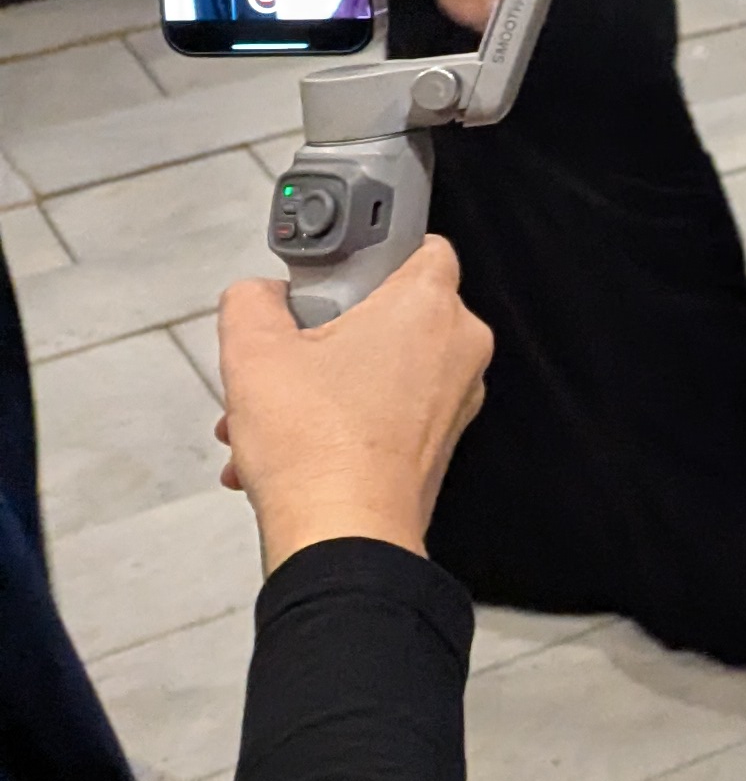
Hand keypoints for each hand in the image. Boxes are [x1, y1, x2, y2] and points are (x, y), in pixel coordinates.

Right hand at [213, 236, 493, 574]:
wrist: (343, 536)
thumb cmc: (316, 448)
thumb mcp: (253, 351)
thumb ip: (252, 300)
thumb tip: (260, 295)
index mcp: (429, 306)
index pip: (418, 244)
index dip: (367, 254)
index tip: (327, 276)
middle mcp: (458, 347)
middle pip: (384, 315)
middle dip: (321, 337)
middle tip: (282, 360)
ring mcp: (455, 398)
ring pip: (377, 370)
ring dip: (317, 388)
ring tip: (266, 419)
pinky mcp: (439, 442)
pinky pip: (384, 413)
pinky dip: (337, 423)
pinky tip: (282, 453)